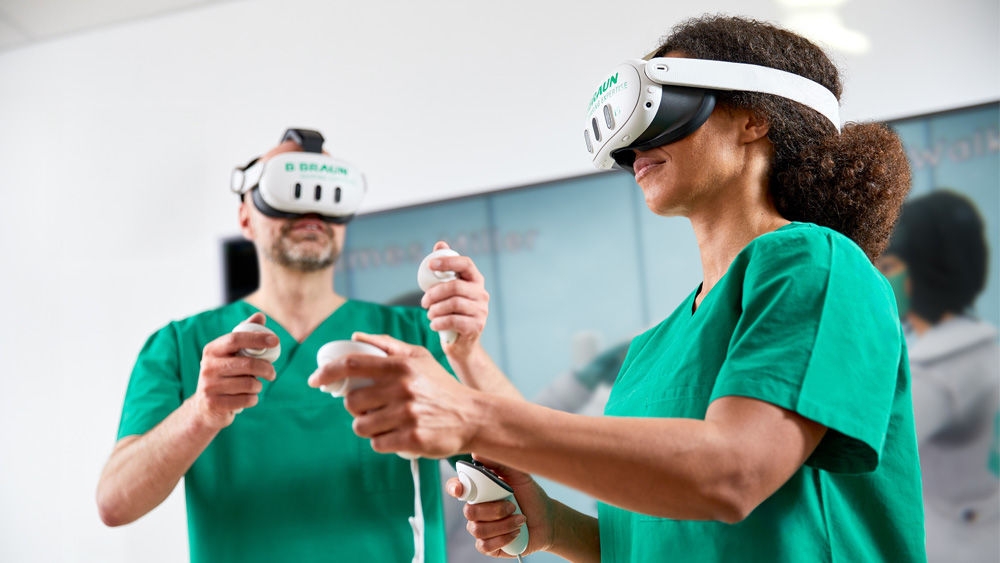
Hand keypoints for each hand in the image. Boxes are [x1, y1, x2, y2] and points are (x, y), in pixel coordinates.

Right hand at [193, 313, 276, 428]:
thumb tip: (260, 316)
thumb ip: (244, 335)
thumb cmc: (223, 375)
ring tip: (254, 386)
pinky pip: (246, 400)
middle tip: (272, 373)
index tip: (275, 341)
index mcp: (212, 350)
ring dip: (258, 386)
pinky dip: (253, 399)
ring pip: (248, 384)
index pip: (236, 338)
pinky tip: (247, 398)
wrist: (205, 407)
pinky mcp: (215, 403)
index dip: (257, 338)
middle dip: (266, 368)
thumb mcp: (230, 354)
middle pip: (247, 363)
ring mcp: (209, 386)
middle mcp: (207, 366)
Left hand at [307, 333, 480, 457]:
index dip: (327, 372)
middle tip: (371, 407)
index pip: (352, 364)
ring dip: (368, 427)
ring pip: (362, 426)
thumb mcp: (419, 358)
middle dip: (355, 408)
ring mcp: (407, 415)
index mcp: (401, 365)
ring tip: (386, 423)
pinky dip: (382, 442)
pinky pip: (378, 444)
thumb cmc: (441, 386)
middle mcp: (403, 388)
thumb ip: (387, 346)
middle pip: (352, 402)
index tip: (314, 380)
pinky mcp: (412, 439)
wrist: (473, 416)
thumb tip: (356, 337)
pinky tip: (397, 436)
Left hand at [421, 241, 488, 358]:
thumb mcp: (449, 290)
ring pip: (454, 304)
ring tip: (429, 314)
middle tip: (423, 301)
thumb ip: (445, 269)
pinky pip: (454, 320)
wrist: (463, 344)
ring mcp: (482, 311)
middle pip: (455, 286)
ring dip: (435, 309)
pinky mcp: (476, 326)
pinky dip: (439, 322)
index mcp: (476, 280)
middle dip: (434, 293)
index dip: (448, 262)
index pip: (466, 264)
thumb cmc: (453, 312)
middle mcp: (482, 294)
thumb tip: (440, 244)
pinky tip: (433, 324)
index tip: (430, 265)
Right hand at [447, 456, 553, 556]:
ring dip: (503, 525)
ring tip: (520, 519)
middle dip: (493, 510)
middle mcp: (476, 509)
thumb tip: (477, 453)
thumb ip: (499, 464)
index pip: (456, 487)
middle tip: (513, 506)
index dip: (454, 487)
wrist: (547, 520)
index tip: (461, 490)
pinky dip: (503, 538)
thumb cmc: (531, 495)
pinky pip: (484, 545)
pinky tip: (516, 532)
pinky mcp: (488, 546)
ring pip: (478, 529)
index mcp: (479, 490)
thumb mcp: (520, 476)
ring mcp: (481, 528)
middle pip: (469, 511)